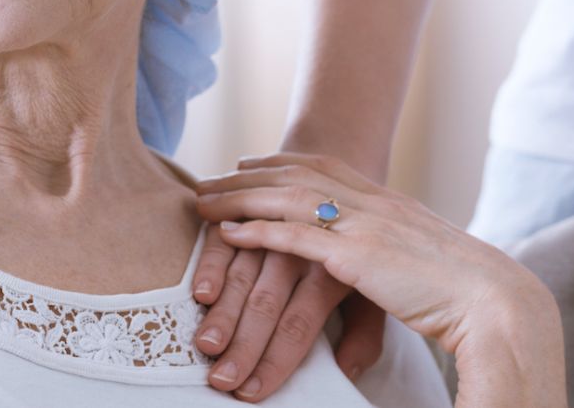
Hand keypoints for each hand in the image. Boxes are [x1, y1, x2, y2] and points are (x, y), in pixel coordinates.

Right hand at [190, 224, 384, 400]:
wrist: (353, 186)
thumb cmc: (357, 253)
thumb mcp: (371, 291)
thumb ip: (363, 333)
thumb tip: (347, 370)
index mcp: (332, 272)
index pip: (300, 323)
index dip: (275, 358)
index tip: (252, 391)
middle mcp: (300, 250)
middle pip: (267, 302)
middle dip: (243, 344)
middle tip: (221, 378)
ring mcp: (272, 229)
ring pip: (243, 273)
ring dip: (222, 311)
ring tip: (204, 343)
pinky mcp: (250, 212)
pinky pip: (226, 239)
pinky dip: (211, 264)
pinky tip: (201, 291)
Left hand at [197, 153, 566, 406]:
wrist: (496, 301)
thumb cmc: (469, 290)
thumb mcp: (426, 259)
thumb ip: (397, 252)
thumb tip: (385, 260)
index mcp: (388, 201)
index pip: (324, 166)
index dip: (281, 161)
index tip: (247, 161)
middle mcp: (372, 203)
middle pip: (295, 174)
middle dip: (245, 175)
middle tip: (207, 180)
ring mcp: (365, 226)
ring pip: (287, 199)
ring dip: (239, 199)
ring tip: (202, 203)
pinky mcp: (359, 258)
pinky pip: (297, 238)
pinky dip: (258, 233)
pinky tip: (228, 235)